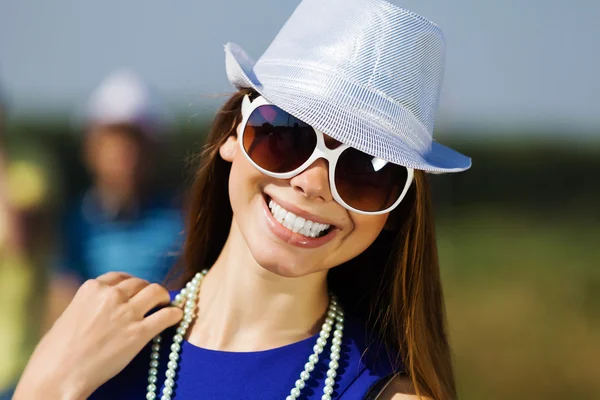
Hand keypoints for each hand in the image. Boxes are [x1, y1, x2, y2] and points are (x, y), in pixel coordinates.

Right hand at [14, 272, 182, 399]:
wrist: (57, 376)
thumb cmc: (56, 353)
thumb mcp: (70, 315)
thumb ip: (89, 304)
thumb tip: (102, 307)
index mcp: (92, 288)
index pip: (121, 277)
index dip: (132, 285)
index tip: (136, 292)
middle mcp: (111, 295)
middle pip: (141, 283)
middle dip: (148, 291)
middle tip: (153, 302)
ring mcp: (126, 313)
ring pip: (157, 292)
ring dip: (164, 298)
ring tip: (165, 306)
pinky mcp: (138, 333)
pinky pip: (167, 316)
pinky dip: (175, 315)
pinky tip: (176, 318)